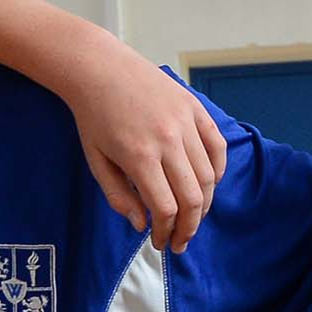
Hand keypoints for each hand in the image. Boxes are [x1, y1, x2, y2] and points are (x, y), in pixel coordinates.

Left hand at [74, 66, 228, 251]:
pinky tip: (207, 185)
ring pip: (210, 177)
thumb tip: (142, 225)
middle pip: (193, 198)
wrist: (100, 68)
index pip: (165, 208)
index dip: (166, 233)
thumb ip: (118, 197)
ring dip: (205, 204)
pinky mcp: (196, 109)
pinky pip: (218, 148)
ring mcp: (186, 123)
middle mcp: (168, 140)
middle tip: (181, 240)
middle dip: (189, 227)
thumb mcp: (96, 161)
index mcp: (139, 157)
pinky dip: (217, 171)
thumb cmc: (93, 117)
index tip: (160, 242)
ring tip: (193, 217)